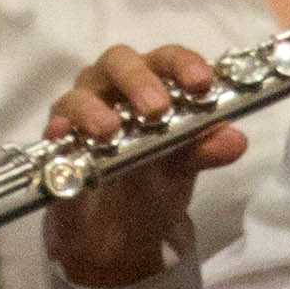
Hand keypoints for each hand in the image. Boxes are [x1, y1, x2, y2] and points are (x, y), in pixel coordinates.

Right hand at [35, 44, 240, 288]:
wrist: (119, 229)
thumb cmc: (154, 179)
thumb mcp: (185, 166)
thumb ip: (206, 149)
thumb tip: (235, 140)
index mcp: (154, 83)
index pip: (167, 59)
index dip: (183, 64)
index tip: (201, 82)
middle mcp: (115, 87)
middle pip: (120, 61)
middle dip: (138, 81)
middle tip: (155, 109)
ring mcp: (83, 109)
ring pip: (81, 90)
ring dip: (94, 108)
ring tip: (109, 130)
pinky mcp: (58, 139)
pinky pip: (54, 126)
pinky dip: (58, 127)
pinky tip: (63, 136)